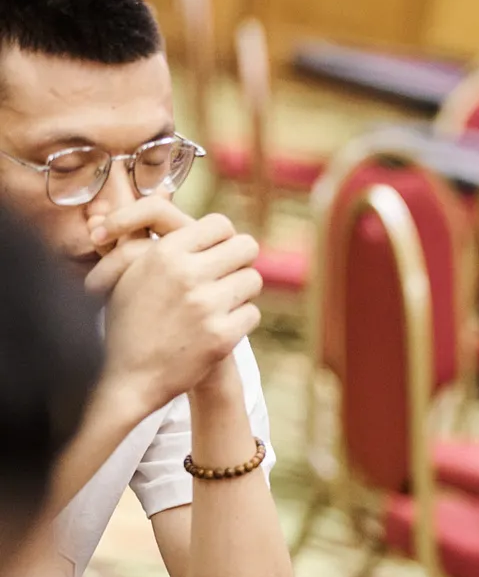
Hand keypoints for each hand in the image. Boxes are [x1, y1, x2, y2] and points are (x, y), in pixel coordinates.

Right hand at [84, 199, 261, 411]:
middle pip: (247, 247)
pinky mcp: (222, 335)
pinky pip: (253, 313)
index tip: (218, 251)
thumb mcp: (128, 271)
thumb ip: (154, 239)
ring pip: (253, 280)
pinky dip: (240, 321)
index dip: (223, 238)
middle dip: (240, 261)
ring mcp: (206, 305)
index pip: (220, 224)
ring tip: (220, 304)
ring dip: (241, 292)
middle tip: (229, 275)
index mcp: (164, 252)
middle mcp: (187, 274)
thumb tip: (171, 199)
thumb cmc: (127, 321)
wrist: (126, 377)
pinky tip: (219, 328)